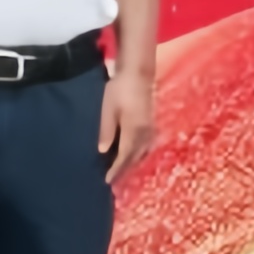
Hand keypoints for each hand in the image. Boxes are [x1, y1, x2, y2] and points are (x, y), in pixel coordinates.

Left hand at [98, 64, 157, 180]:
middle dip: (124, 170)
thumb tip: (102, 151)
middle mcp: (144, 133)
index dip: (116, 170)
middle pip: (135, 157)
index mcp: (133, 131)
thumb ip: (106, 131)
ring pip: (142, 152)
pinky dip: (138, 154)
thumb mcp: (108, 109)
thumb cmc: (119, 89)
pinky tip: (132, 155)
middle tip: (113, 181)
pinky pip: (146, 145)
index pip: (124, 156)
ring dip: (132, 163)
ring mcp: (150, 128)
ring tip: (121, 171)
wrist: (138, 73)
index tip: (108, 181)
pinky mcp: (151, 123)